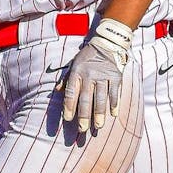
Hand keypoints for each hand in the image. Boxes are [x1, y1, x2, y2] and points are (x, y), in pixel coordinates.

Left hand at [60, 18, 131, 133]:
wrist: (106, 43)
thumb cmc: (87, 57)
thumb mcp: (73, 64)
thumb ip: (66, 79)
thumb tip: (56, 91)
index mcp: (77, 72)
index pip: (71, 92)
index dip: (69, 106)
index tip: (68, 119)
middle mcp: (89, 75)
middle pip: (85, 98)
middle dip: (83, 115)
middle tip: (82, 129)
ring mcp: (103, 76)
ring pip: (101, 98)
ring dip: (99, 113)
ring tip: (98, 126)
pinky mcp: (116, 76)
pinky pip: (115, 92)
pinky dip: (114, 104)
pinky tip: (113, 114)